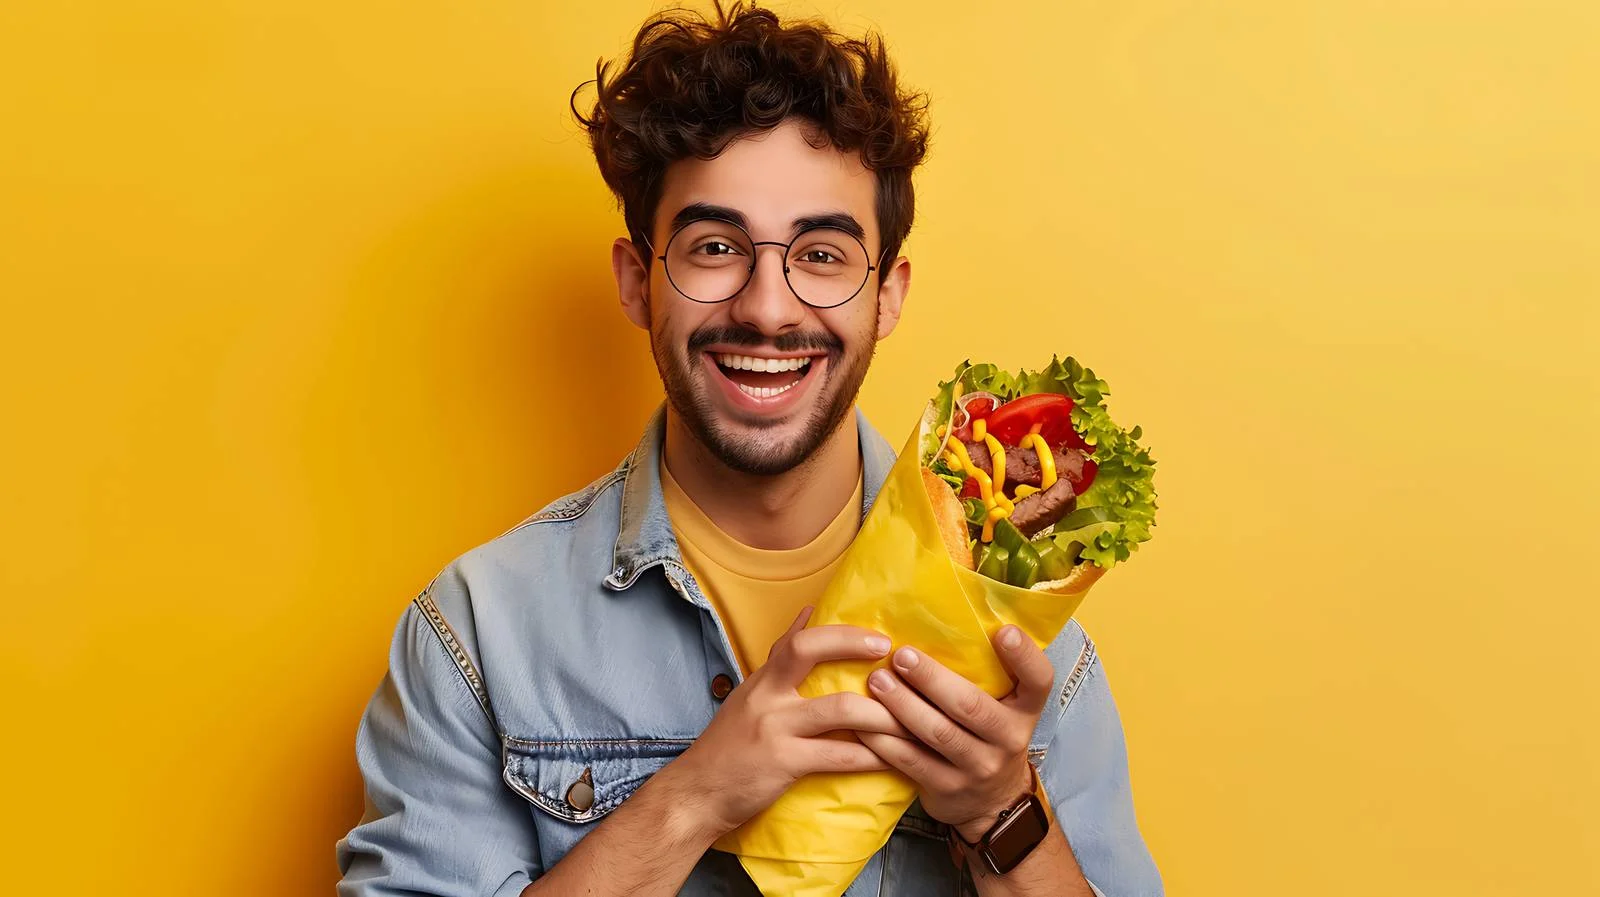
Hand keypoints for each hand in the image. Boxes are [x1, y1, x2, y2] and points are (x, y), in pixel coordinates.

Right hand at [658, 606, 909, 840]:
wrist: (695, 795)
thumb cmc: (727, 747)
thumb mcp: (749, 696)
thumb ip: (779, 657)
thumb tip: (807, 612)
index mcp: (762, 680)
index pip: (797, 638)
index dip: (840, 633)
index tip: (878, 637)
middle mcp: (766, 695)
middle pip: (809, 651)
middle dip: (854, 645)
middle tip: (891, 657)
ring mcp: (774, 727)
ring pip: (840, 709)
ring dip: (882, 714)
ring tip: (908, 720)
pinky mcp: (784, 762)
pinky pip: (840, 756)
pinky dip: (872, 758)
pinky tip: (892, 760)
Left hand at [859, 624, 1052, 842]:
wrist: (993, 804)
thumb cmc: (989, 734)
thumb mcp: (1005, 707)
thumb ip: (990, 673)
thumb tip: (949, 614)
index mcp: (1026, 710)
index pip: (1039, 680)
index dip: (1024, 655)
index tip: (1002, 631)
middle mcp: (1009, 739)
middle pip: (971, 706)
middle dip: (932, 679)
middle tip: (900, 655)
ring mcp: (979, 768)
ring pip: (938, 734)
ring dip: (903, 706)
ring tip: (876, 681)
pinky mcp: (948, 789)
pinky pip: (911, 761)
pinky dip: (884, 740)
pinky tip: (863, 722)